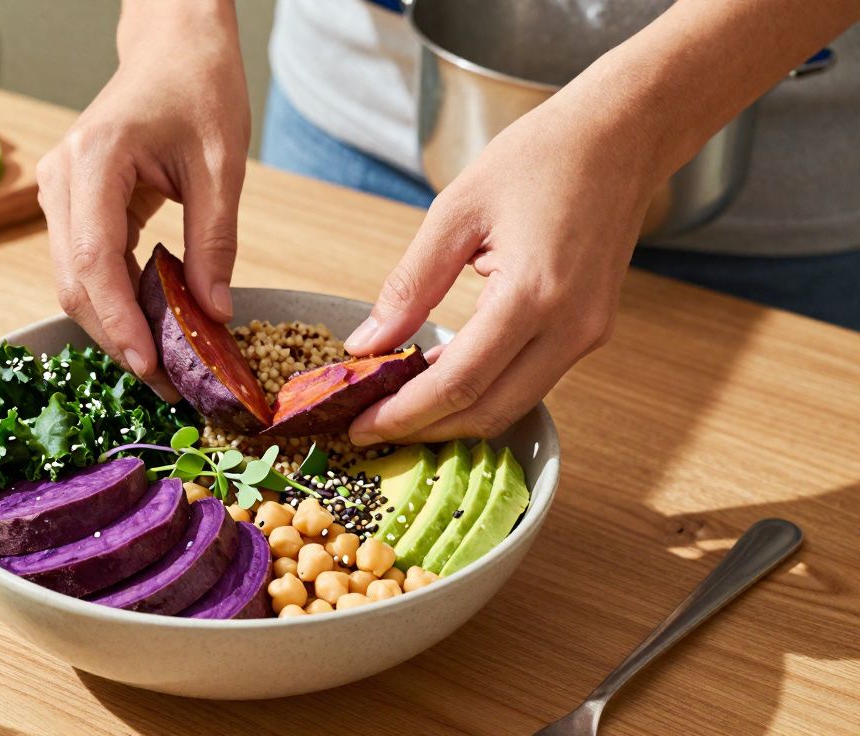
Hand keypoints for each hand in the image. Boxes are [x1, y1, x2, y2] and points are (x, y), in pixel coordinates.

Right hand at [38, 1, 248, 397]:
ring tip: (164, 361)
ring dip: (113, 324)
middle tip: (165, 383)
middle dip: (115, 337)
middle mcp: (61, 177)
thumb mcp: (222, 164)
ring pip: (73, 280)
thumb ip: (216, 240)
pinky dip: (115, 299)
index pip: (95, 260)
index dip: (118, 322)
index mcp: (95, 160)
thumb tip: (214, 315)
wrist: (172, 47)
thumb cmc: (199, 86)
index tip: (150, 368)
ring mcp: (58, 190)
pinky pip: (85, 264)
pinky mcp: (70, 202)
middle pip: (73, 281)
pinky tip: (151, 322)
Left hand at [344, 88, 664, 443]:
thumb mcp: (455, 211)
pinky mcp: (591, 331)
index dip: (405, 414)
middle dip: (424, 429)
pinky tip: (441, 379)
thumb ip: (410, 285)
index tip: (361, 427)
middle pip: (488, 411)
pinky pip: (530, 381)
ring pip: (511, 405)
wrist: (621, 136)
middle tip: (370, 430)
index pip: (459, 382)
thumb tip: (367, 344)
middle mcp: (570, 327)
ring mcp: (587, 334)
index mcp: (533, 294)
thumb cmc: (542, 157)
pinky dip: (484, 391)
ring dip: (453, 416)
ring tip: (397, 409)